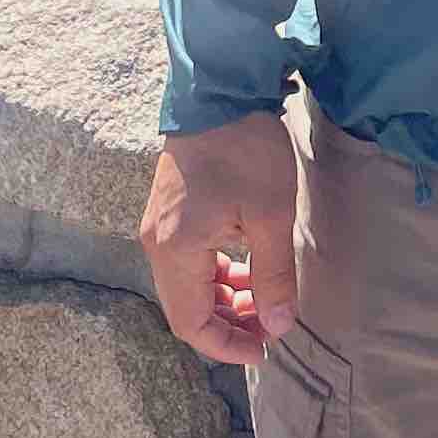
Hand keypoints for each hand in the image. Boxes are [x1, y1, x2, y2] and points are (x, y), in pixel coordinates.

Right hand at [140, 109, 296, 364]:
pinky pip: (187, 263)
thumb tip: (280, 326)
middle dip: (228, 325)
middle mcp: (157, 245)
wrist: (220, 90)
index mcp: (176, 250)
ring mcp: (158, 228)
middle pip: (185, 310)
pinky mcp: (168, 214)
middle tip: (272, 323)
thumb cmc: (246, 150)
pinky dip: (215, 276)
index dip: (227, 346)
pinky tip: (246, 269)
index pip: (191, 324)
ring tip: (265, 298)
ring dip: (223, 301)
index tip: (266, 347)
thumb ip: (273, 275)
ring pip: (186, 288)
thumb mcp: (271, 213)